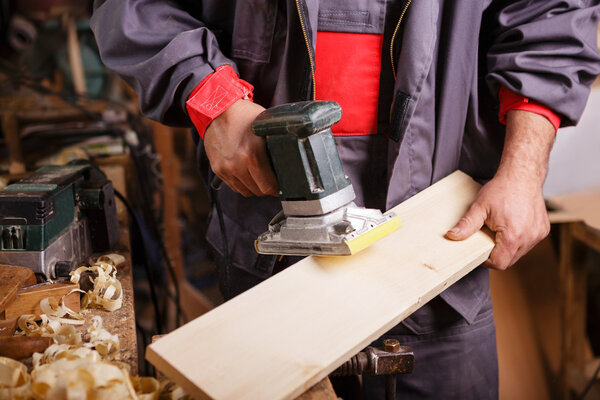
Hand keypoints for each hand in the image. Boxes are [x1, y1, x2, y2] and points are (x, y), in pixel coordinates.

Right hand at [204, 99, 278, 196]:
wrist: (218, 109)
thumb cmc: (245, 116)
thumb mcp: (266, 127)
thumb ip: (276, 145)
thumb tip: (290, 161)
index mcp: (252, 154)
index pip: (268, 187)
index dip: (277, 188)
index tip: (281, 185)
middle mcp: (236, 164)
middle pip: (258, 191)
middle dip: (267, 188)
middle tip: (272, 181)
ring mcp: (225, 168)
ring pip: (245, 191)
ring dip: (254, 187)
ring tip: (259, 178)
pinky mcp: (217, 169)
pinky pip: (234, 186)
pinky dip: (242, 184)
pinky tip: (247, 174)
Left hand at [446, 109, 555, 269]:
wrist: (523, 174)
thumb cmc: (502, 189)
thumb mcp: (480, 207)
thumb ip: (466, 224)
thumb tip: (452, 236)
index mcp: (513, 236)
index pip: (499, 263)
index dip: (487, 260)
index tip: (479, 251)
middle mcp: (529, 238)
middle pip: (510, 260)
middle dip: (496, 253)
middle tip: (487, 238)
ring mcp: (539, 234)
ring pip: (520, 252)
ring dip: (508, 247)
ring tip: (499, 231)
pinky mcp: (543, 230)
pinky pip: (528, 243)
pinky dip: (519, 239)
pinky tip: (511, 226)